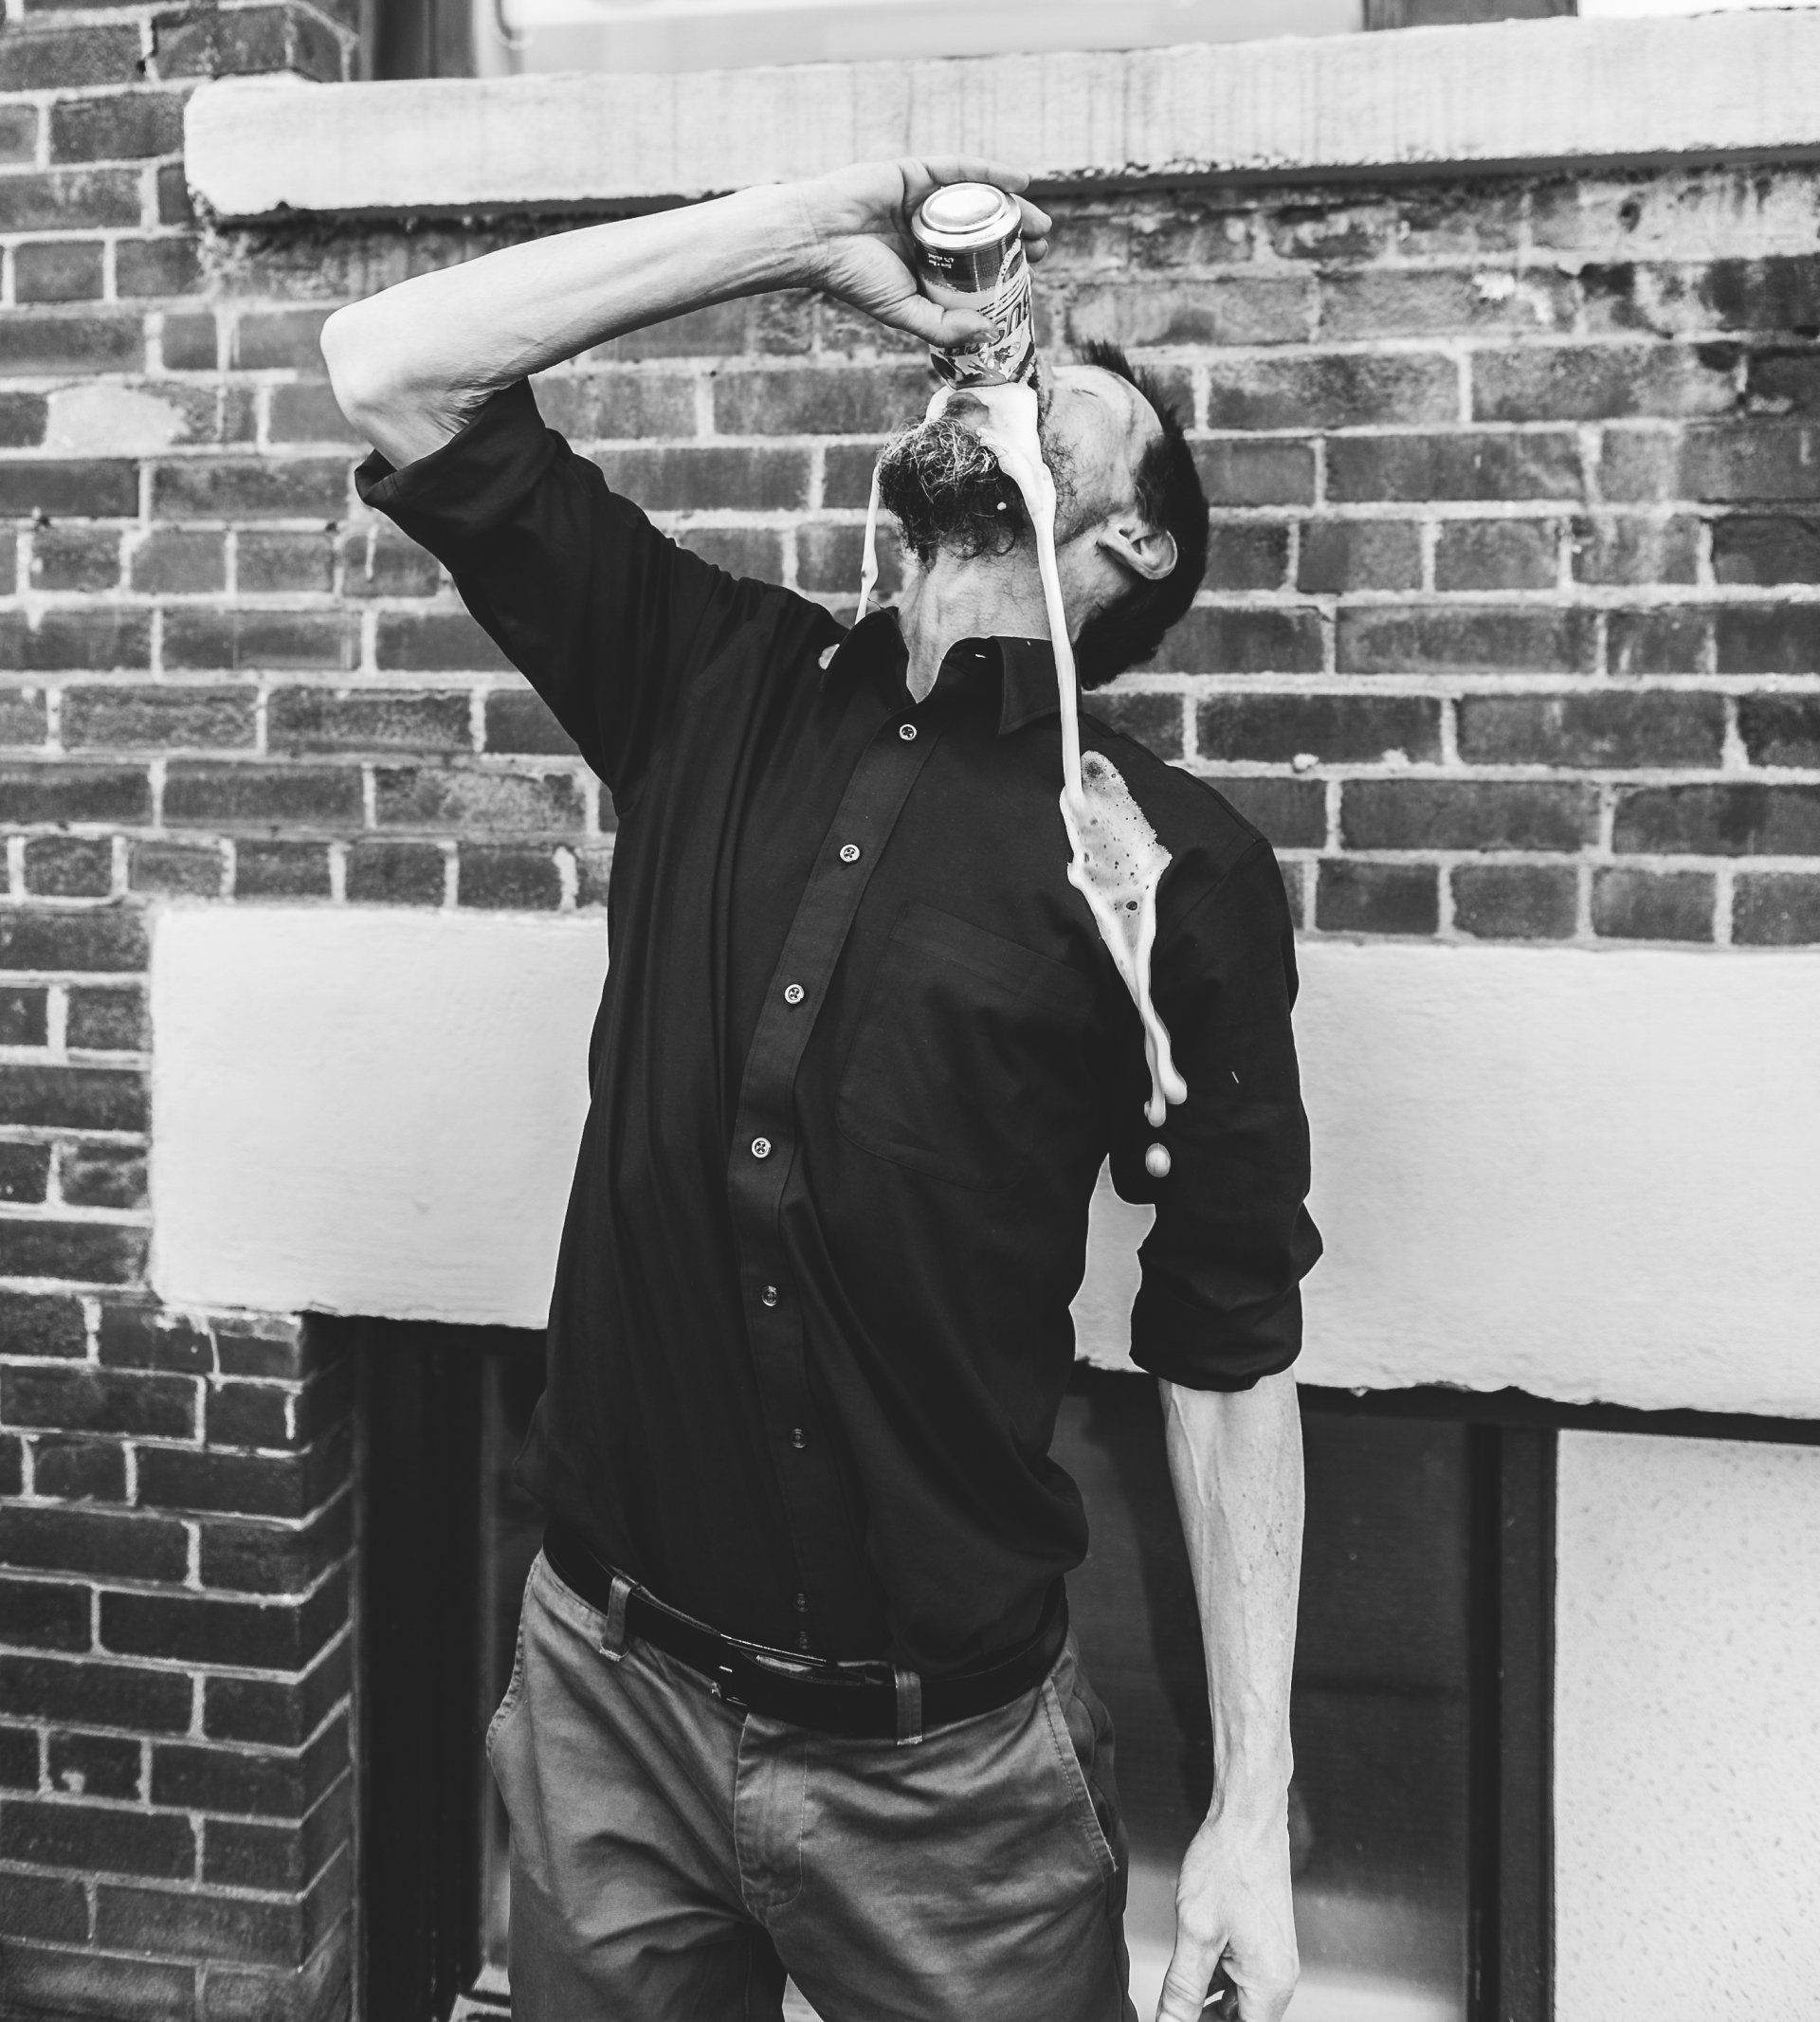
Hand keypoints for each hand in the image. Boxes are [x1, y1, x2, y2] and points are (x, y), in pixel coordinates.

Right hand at [792, 158, 1050, 348]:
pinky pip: (961, 170)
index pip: (975, 262)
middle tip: (1043, 246)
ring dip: (1013, 207)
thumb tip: (990, 333)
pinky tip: (1021, 180)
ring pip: (977, 201)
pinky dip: (992, 173)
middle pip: (983, 229)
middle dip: (1017, 236)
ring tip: (1041, 222)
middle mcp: (928, 229)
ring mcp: (923, 199)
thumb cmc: (853, 278)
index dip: (1006, 265)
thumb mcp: (905, 312)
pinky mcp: (916, 172)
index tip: (1031, 270)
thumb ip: (944, 327)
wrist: (816, 239)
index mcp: (926, 261)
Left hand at [1157, 1808, 1298, 2021]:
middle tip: (1171, 2009)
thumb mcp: (1196, 1931)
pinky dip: (1212, 1979)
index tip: (1177, 2021)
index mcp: (1270, 1984)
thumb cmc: (1229, 1863)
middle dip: (1203, 2019)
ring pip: (1235, 2002)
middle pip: (1239, 2021)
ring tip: (1174, 1990)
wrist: (1248, 1816)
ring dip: (1205, 2002)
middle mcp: (1277, 1977)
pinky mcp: (1261, 1942)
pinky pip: (1237, 1977)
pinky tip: (1187, 1968)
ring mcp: (1271, 1959)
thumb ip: (1183, 1988)